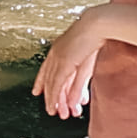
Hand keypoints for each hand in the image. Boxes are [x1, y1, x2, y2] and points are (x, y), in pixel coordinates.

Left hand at [31, 7, 113, 122]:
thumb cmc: (97, 35)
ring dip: (55, 100)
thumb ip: (81, 79)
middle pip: (49, 79)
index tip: (38, 91)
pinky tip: (54, 106)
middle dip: (52, 96)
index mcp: (59, 48)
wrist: (99, 24)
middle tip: (52, 110)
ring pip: (51, 84)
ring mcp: (58, 58)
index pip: (47, 68)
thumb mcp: (88, 60)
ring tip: (54, 113)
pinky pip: (56, 83)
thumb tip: (79, 92)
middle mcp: (55, 53)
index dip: (42, 81)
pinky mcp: (63, 63)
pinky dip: (55, 96)